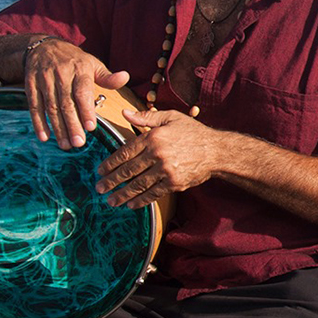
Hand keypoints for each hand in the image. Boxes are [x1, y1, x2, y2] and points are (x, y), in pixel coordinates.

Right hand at [23, 38, 131, 149]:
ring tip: (65, 145)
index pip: (82, 92)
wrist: (43, 46)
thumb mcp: (92, 64)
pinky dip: (38, 122)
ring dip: (57, 128)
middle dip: (72, 125)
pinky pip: (34, 106)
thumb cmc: (73, 59)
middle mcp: (60, 75)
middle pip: (66, 103)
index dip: (86, 110)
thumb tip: (125, 77)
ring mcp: (44, 80)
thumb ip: (107, 77)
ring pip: (51, 107)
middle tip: (78, 143)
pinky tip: (44, 137)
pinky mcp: (30, 85)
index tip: (91, 128)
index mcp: (79, 70)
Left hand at [95, 108, 220, 207]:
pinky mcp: (174, 183)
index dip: (110, 164)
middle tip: (100, 188)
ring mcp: (166, 170)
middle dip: (111, 181)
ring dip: (122, 194)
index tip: (100, 171)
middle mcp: (157, 154)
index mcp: (153, 137)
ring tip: (111, 200)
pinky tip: (131, 204)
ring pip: (138, 184)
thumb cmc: (194, 133)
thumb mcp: (171, 118)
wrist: (217, 150)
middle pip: (127, 170)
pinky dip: (141, 200)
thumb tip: (124, 113)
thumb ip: (146, 117)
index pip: (124, 152)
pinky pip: (153, 193)